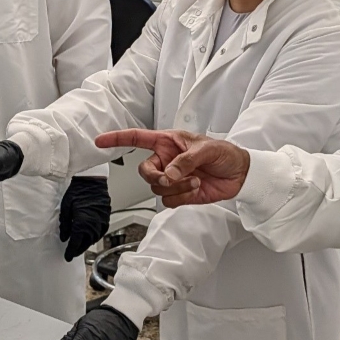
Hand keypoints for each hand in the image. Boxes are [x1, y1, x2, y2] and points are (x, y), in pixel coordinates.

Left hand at [60, 177, 110, 261]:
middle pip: (86, 243)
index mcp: (82, 223)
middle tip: (72, 252)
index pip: (76, 243)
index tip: (67, 257)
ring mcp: (102, 221)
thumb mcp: (66, 207)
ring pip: (94, 239)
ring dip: (87, 243)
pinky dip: (94, 236)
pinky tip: (90, 236)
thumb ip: (65, 225)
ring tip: (80, 245)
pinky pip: (100, 232)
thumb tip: (64, 237)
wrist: (92, 180)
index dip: (71, 251)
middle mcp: (94, 225)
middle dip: (78, 249)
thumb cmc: (78, 191)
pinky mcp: (106, 217)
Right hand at [95, 129, 250, 206]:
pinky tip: (196, 188)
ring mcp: (171, 178)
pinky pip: (168, 200)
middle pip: (144, 171)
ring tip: (194, 181)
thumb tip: (168, 174)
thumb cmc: (224, 154)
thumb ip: (185, 161)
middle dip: (154, 176)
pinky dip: (181, 197)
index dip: (117, 138)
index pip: (137, 138)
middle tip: (169, 178)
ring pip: (156, 188)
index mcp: (167, 142)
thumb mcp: (206, 149)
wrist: (240, 175)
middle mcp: (165, 160)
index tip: (100, 141)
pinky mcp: (179, 194)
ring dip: (175, 187)